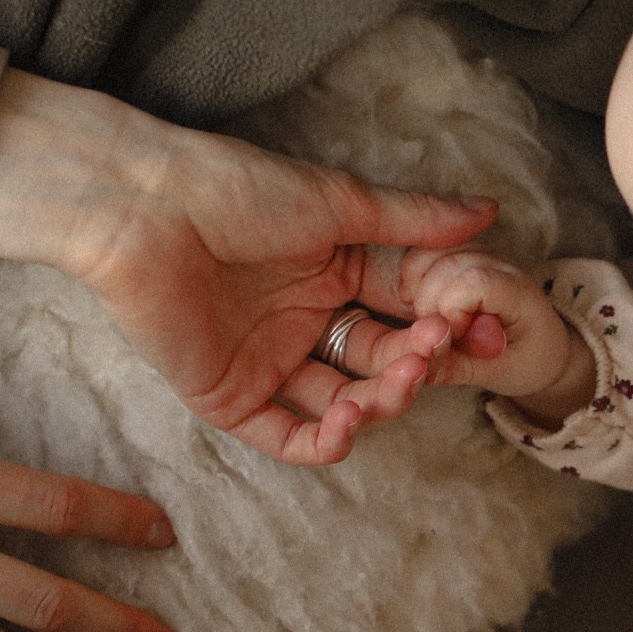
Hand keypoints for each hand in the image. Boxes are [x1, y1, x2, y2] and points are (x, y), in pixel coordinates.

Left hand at [0, 80, 497, 465]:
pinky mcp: (229, 398)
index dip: (441, 327)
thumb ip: (415, 218)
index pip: (404, 315)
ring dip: (380, 405)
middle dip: (414, 367)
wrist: (142, 207)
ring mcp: (268, 363)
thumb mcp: (339, 202)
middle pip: (379, 366)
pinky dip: (324, 443)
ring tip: (398, 383)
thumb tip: (490, 210)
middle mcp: (305, 322)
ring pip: (342, 407)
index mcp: (333, 274)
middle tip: (432, 351)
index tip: (475, 328)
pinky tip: (350, 426)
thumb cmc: (234, 188)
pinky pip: (287, 437)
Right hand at [384, 247, 590, 409]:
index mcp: (519, 293)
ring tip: (429, 319)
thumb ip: (458, 368)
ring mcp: (481, 255)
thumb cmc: (526, 362)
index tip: (455, 337)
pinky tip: (420, 305)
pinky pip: (425, 253)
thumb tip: (416, 362)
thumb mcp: (497, 375)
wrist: (543, 346)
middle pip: (446, 266)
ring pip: (431, 254)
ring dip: (417, 289)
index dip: (451, 309)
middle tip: (438, 335)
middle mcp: (500, 265)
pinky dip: (413, 277)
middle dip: (428, 305)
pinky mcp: (463, 255)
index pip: (475, 281)